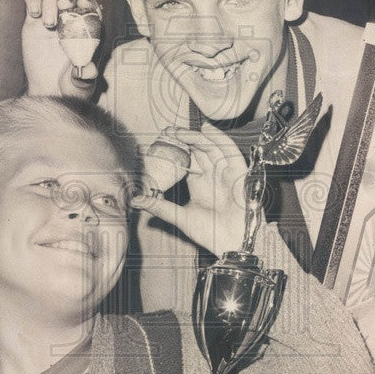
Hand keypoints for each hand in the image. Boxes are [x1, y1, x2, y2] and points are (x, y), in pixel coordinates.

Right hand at [22, 0, 100, 95]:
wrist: (48, 92)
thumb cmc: (71, 87)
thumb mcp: (81, 84)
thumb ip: (86, 76)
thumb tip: (90, 69)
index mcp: (88, 31)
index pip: (93, 10)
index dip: (90, 5)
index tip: (85, 7)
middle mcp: (71, 21)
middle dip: (69, 0)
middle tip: (64, 10)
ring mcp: (52, 19)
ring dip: (51, 1)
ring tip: (48, 22)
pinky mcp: (34, 21)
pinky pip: (33, 0)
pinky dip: (33, 1)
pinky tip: (34, 14)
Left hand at [131, 123, 248, 256]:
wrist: (234, 244)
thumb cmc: (211, 234)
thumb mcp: (180, 217)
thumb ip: (159, 206)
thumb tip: (135, 200)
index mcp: (200, 185)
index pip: (187, 161)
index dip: (176, 150)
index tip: (161, 141)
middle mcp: (213, 176)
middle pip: (199, 151)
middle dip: (184, 139)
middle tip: (168, 131)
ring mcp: (226, 173)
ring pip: (212, 148)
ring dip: (196, 137)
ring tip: (180, 131)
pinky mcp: (239, 173)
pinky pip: (230, 151)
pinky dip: (219, 138)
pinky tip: (206, 129)